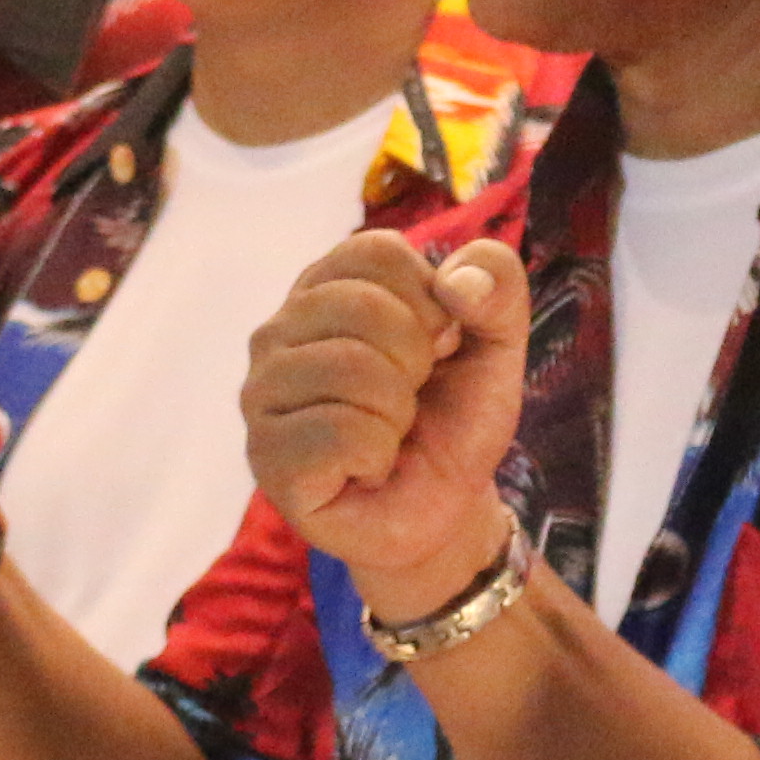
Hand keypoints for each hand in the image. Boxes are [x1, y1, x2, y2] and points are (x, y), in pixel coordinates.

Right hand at [243, 231, 525, 610]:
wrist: (445, 508)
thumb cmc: (454, 417)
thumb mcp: (497, 341)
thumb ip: (498, 284)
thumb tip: (456, 282)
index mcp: (324, 288)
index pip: (377, 252)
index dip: (430, 304)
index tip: (432, 347)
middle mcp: (277, 332)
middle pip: (365, 307)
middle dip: (417, 361)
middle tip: (409, 399)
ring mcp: (261, 395)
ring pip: (350, 369)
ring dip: (398, 412)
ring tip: (389, 433)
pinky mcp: (266, 456)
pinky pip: (339, 434)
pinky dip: (378, 456)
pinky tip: (368, 468)